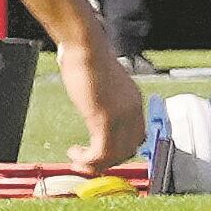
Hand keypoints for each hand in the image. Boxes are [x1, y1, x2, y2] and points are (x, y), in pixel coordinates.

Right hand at [54, 27, 146, 177]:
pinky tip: (74, 154)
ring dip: (94, 164)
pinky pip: (100, 154)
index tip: (100, 152)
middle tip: (86, 162)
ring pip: (114, 157)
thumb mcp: (102, 82)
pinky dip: (87, 160)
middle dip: (106, 161)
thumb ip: (103, 97)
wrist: (85, 46)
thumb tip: (93, 102)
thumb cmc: (87, 57)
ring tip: (77, 161)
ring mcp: (121, 117)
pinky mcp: (105, 120)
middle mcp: (133, 112)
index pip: (136, 138)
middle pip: (128, 151)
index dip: (118, 150)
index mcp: (134, 102)